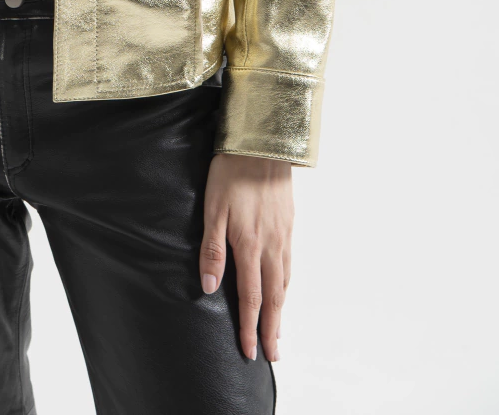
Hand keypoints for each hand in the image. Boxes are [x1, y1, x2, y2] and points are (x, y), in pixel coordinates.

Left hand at [200, 152, 292, 361]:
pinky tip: (284, 286)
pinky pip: (290, 262)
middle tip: (273, 355)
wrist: (263, 143)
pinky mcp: (289, 222)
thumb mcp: (212, 209)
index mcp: (249, 245)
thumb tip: (207, 286)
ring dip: (282, 309)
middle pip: (274, 297)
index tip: (250, 352)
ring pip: (285, 281)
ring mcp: (284, 234)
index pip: (251, 297)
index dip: (250, 327)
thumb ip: (212, 250)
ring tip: (278, 329)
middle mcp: (271, 245)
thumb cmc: (231, 173)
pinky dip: (288, 283)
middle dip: (272, 329)